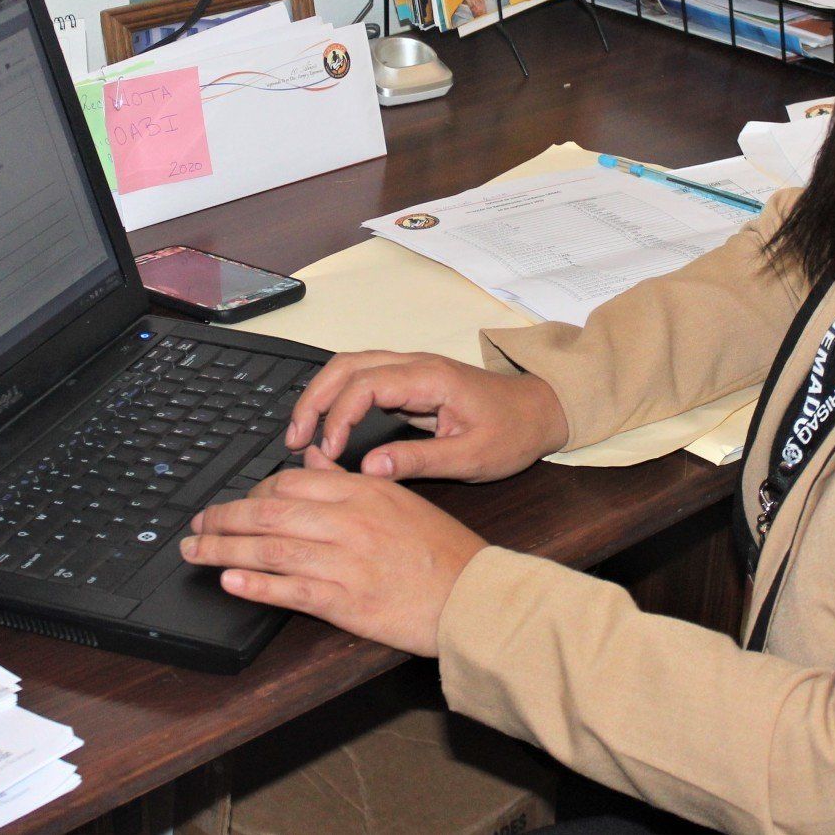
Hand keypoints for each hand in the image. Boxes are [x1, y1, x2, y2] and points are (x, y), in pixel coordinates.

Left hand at [181, 449, 486, 655]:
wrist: (472, 597)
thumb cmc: (443, 552)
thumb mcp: (400, 500)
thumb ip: (351, 481)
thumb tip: (313, 463)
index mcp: (363, 492)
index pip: (291, 482)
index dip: (253, 492)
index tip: (236, 504)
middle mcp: (349, 522)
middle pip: (268, 512)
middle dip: (223, 518)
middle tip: (195, 525)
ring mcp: (345, 562)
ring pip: (270, 548)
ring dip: (224, 549)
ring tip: (195, 551)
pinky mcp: (346, 602)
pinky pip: (289, 590)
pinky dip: (255, 584)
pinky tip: (230, 581)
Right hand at [286, 351, 566, 483]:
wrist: (539, 412)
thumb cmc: (512, 432)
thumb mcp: (472, 456)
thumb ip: (420, 460)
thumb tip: (369, 469)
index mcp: (430, 377)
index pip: (366, 384)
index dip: (338, 416)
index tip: (328, 452)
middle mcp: (415, 365)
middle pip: (347, 366)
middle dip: (314, 398)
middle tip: (294, 440)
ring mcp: (410, 370)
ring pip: (350, 368)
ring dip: (320, 396)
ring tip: (301, 435)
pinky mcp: (409, 383)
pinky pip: (362, 381)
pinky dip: (336, 399)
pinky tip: (325, 429)